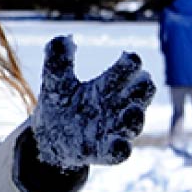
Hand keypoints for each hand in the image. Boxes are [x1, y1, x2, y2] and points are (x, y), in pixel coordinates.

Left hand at [30, 35, 154, 167]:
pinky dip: (121, 149)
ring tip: (133, 111)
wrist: (48, 136)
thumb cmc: (61, 103)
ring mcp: (114, 129)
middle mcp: (118, 105)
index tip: (128, 58)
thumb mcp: (55, 80)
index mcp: (110, 84)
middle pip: (142, 93)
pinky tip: (120, 146)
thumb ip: (58, 59)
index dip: (131, 64)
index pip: (129, 69)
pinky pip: (119, 152)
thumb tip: (64, 39)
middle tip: (139, 81)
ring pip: (135, 123)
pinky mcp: (104, 151)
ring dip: (135, 118)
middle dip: (142, 88)